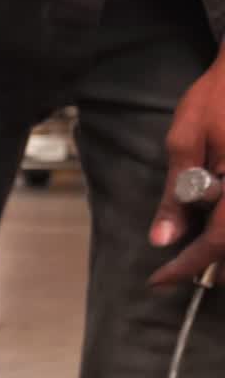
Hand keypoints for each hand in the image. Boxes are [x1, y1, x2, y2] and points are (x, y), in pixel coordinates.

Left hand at [149, 59, 224, 286]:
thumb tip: (163, 239)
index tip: (158, 281)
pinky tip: (214, 222)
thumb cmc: (218, 97)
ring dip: (223, 247)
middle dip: (212, 263)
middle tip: (177, 268)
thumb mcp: (184, 141)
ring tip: (196, 250)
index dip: (187, 267)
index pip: (218, 243)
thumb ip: (176, 194)